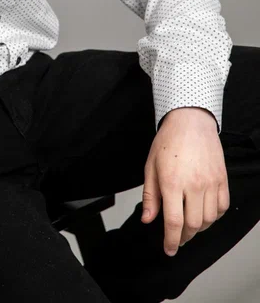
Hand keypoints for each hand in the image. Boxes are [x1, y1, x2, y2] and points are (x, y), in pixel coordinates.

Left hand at [141, 107, 229, 256]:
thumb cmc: (168, 141)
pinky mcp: (222, 179)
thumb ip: (150, 196)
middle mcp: (193, 185)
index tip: (169, 249)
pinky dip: (214, 216)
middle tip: (178, 237)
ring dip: (198, 228)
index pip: (174, 222)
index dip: (171, 241)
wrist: (190, 121)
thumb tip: (148, 219)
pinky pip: (222, 207)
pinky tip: (204, 212)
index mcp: (172, 182)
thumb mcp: (150, 166)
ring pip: (209, 219)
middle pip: (193, 225)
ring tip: (189, 225)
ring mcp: (210, 182)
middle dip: (184, 236)